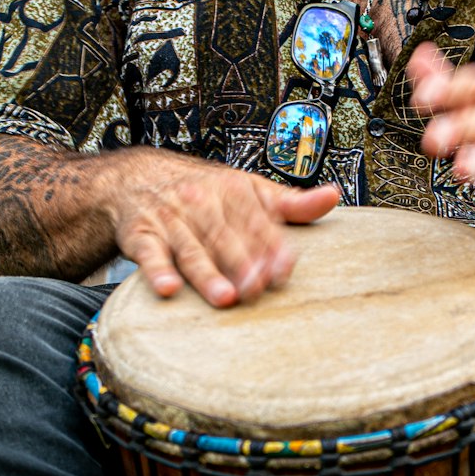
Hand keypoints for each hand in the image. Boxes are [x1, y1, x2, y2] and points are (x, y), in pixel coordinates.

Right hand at [104, 150, 339, 306]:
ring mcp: (171, 219)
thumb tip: (333, 197)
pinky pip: (149, 254)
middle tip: (258, 289)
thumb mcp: (250, 190)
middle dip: (242, 264)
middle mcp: (202, 202)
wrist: (141, 178)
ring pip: (191, 249)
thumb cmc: (207, 191)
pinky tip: (169, 289)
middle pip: (225, 237)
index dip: (271, 245)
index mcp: (233, 191)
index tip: (285, 269)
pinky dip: (157, 271)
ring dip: (207, 273)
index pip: (256, 220)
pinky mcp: (142, 235)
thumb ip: (290, 203)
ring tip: (225, 297)